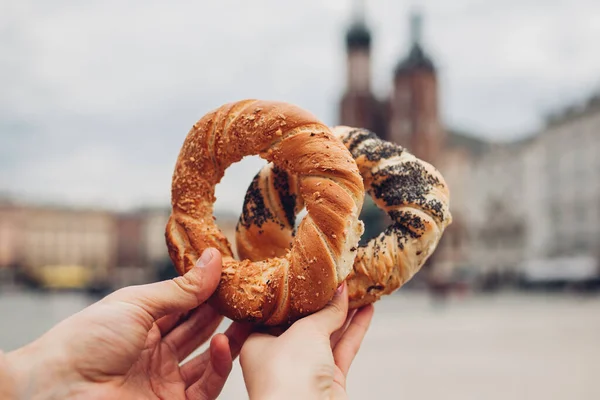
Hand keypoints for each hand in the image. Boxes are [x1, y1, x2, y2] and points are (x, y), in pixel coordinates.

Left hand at [6, 248, 249, 399]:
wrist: (58, 389)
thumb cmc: (86, 339)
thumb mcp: (137, 303)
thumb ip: (181, 289)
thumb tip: (214, 259)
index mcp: (142, 322)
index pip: (184, 304)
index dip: (208, 290)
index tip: (234, 275)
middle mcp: (155, 350)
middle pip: (198, 329)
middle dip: (223, 312)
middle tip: (249, 295)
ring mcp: (163, 379)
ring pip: (207, 358)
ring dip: (229, 338)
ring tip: (249, 317)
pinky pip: (205, 386)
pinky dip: (218, 365)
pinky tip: (222, 343)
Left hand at [240, 282, 373, 399]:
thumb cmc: (288, 376)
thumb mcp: (305, 331)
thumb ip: (326, 311)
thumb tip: (341, 291)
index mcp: (257, 343)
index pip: (276, 311)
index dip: (293, 292)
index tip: (308, 273)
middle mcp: (279, 357)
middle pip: (304, 321)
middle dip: (322, 300)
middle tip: (338, 276)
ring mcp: (305, 371)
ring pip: (327, 334)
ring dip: (344, 312)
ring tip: (359, 286)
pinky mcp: (329, 382)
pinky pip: (343, 349)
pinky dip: (355, 329)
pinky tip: (368, 309)